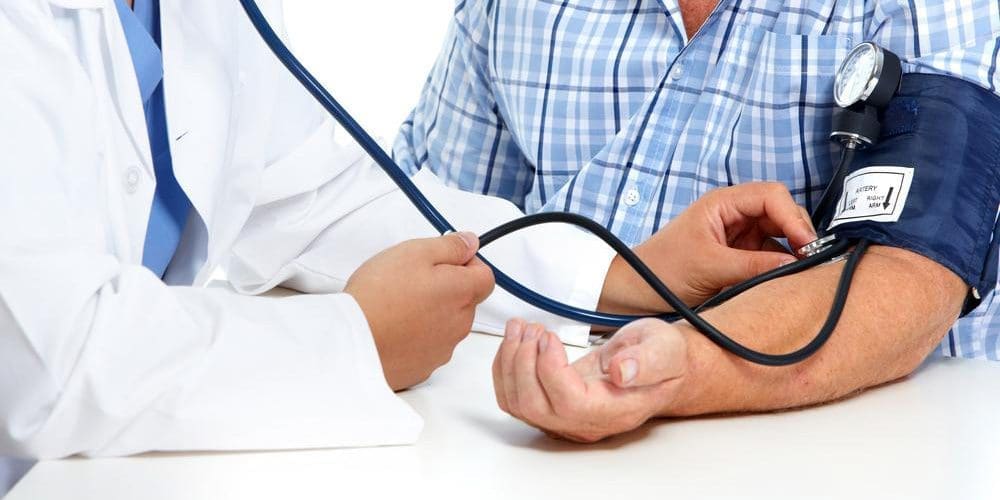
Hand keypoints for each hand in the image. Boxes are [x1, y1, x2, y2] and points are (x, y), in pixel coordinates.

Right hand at [346, 232, 494, 390]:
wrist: (352, 340)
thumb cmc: (379, 296)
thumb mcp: (415, 252)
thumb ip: (450, 246)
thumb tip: (470, 243)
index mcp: (462, 293)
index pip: (486, 276)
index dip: (466, 264)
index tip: (445, 260)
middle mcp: (460, 324)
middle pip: (465, 301)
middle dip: (446, 288)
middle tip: (412, 280)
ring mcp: (443, 349)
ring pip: (447, 324)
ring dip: (431, 313)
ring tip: (397, 305)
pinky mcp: (423, 367)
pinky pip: (428, 346)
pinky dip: (416, 336)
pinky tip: (393, 327)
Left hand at [492, 318, 686, 442]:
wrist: (658, 366)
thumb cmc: (662, 358)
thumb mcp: (664, 349)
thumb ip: (647, 361)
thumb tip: (622, 373)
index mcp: (614, 410)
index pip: (568, 402)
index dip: (549, 369)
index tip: (549, 337)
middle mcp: (586, 422)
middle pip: (535, 407)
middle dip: (522, 362)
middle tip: (531, 328)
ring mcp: (566, 419)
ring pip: (518, 404)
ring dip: (509, 363)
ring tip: (521, 328)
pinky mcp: (551, 407)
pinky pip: (515, 399)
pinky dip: (505, 370)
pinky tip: (515, 343)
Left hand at [599, 182, 816, 313]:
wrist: (634, 291)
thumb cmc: (661, 269)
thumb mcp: (710, 267)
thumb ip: (754, 266)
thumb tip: (794, 265)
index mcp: (722, 203)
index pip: (771, 196)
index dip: (793, 217)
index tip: (806, 243)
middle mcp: (733, 215)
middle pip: (781, 213)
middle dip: (798, 233)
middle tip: (810, 260)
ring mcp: (737, 236)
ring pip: (778, 236)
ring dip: (791, 251)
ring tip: (801, 272)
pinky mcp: (737, 257)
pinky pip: (768, 257)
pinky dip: (780, 266)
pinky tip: (785, 279)